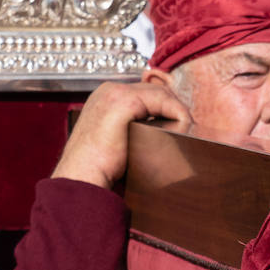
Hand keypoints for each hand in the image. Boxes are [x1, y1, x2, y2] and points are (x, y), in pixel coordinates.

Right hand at [52, 82, 191, 188]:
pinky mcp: (123, 101)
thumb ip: (136, 133)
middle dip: (174, 110)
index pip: (146, 95)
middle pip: (156, 91)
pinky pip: (163, 101)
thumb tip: (167, 135)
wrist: (82, 179)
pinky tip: (181, 133)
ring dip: (178, 114)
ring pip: (161, 94)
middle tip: (187, 132)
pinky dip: (178, 116)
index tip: (179, 130)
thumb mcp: (119, 144)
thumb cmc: (99, 170)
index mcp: (105, 99)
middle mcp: (108, 90)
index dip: (167, 110)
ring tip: (185, 135)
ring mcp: (114, 93)